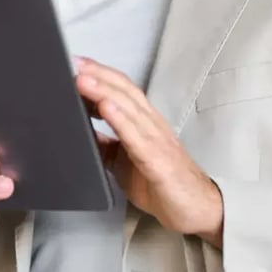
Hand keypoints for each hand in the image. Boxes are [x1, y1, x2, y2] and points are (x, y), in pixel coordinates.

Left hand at [75, 58, 222, 247]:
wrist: (196, 209)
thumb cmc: (161, 182)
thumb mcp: (123, 161)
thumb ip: (105, 144)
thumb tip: (81, 131)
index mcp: (144, 122)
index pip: (122, 89)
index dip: (100, 74)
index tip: (77, 63)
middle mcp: (151, 124)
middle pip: (124, 90)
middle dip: (98, 74)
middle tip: (75, 63)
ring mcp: (156, 140)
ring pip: (128, 108)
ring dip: (104, 91)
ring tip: (83, 79)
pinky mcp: (157, 160)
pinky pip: (137, 137)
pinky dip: (120, 119)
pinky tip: (105, 108)